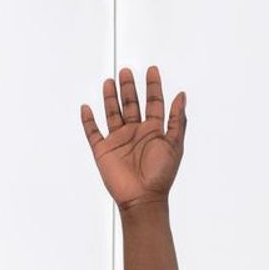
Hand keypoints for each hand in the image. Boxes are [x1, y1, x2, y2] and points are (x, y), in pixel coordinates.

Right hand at [81, 64, 186, 209]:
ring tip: (110, 82)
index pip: (153, 103)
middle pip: (131, 104)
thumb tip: (182, 95)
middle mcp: (135, 133)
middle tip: (126, 72)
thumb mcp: (174, 145)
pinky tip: (86, 108)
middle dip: (128, 87)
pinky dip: (88, 120)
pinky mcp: (103, 151)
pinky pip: (93, 132)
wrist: (143, 199)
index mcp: (153, 131)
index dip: (153, 86)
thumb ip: (177, 120)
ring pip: (112, 113)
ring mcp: (118, 141)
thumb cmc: (160, 176)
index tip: (152, 70)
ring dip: (111, 97)